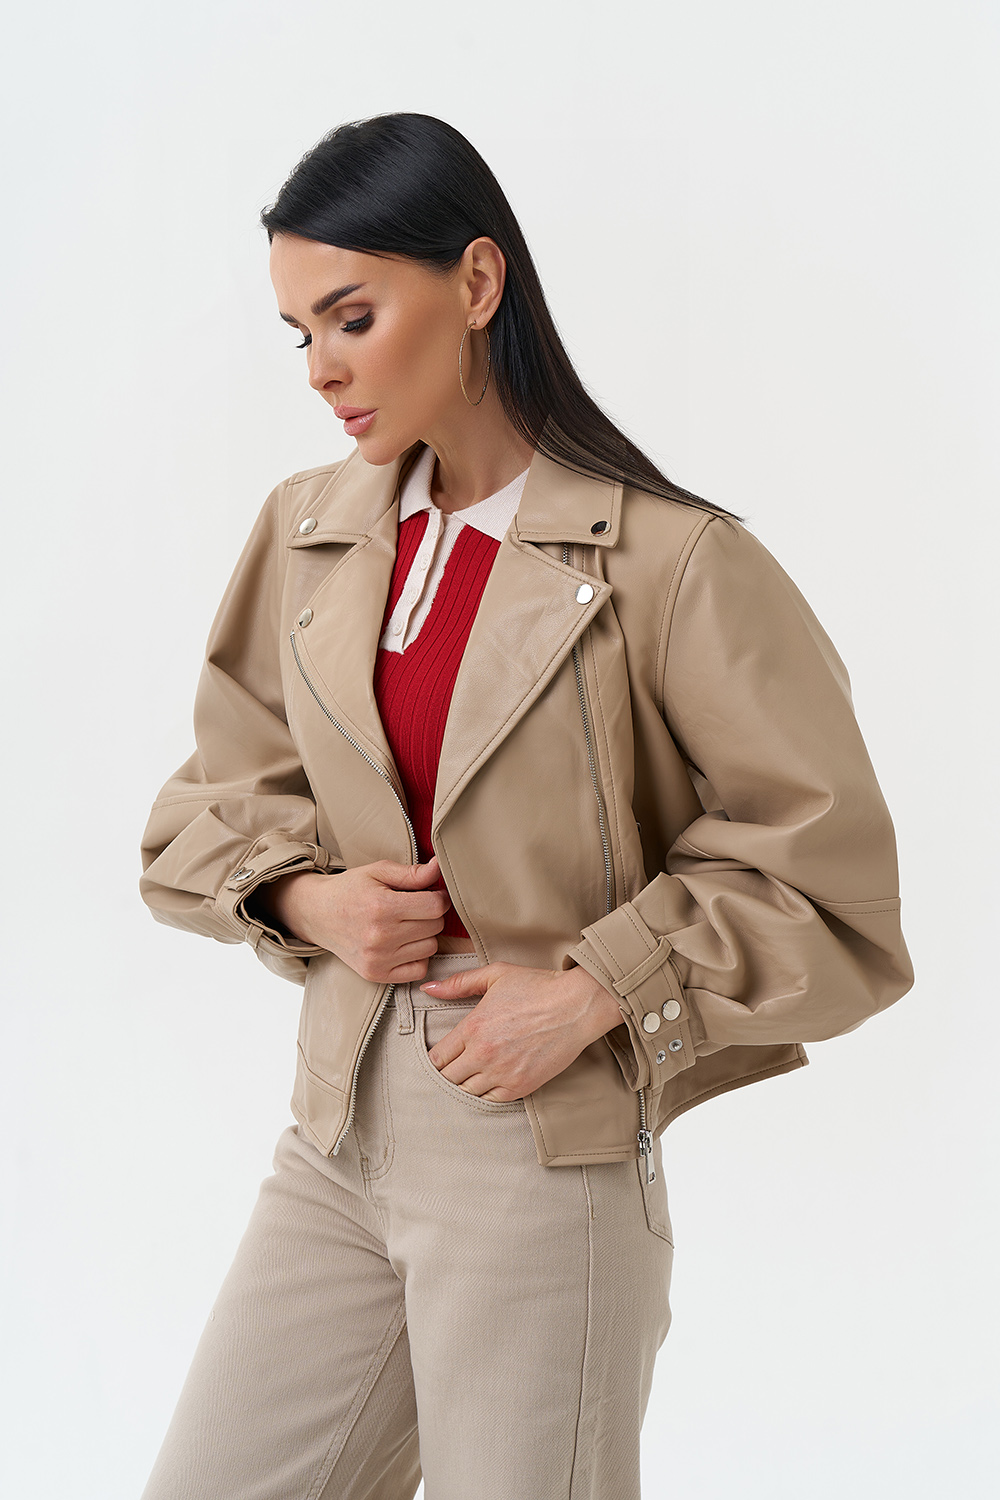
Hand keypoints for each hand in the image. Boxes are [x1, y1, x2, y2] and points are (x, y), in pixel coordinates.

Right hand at [254, 856, 450, 982]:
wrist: (317, 914)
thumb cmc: (350, 890)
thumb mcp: (378, 871)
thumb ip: (411, 872)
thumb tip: (439, 868)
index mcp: (382, 906)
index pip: (435, 906)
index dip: (439, 897)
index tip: (431, 894)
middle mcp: (380, 936)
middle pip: (435, 927)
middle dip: (430, 914)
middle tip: (414, 908)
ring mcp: (378, 959)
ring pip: (430, 948)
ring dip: (425, 935)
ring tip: (406, 925)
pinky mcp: (376, 974)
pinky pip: (419, 970)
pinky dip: (417, 957)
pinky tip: (404, 944)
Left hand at [418, 961, 624, 1099]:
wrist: (577, 1005)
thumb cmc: (538, 987)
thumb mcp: (495, 975)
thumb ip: (458, 983)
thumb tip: (427, 989)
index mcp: (473, 1027)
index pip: (436, 1058)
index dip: (435, 1058)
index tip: (442, 1054)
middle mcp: (483, 1054)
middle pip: (448, 1078)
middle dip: (448, 1072)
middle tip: (456, 1065)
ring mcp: (502, 1073)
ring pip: (467, 1092)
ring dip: (466, 1084)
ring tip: (473, 1073)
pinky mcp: (521, 1086)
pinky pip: (490, 1101)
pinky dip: (486, 1093)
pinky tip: (490, 1081)